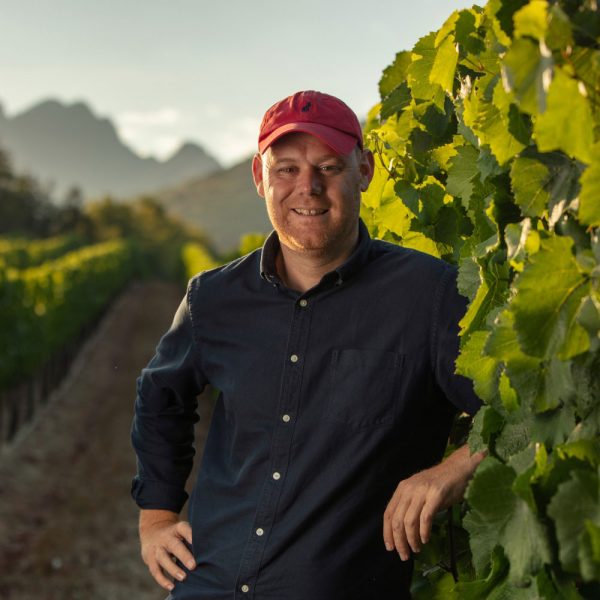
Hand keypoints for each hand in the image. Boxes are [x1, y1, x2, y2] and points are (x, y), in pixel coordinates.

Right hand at [139, 509, 195, 591]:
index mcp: (176, 529)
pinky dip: (162, 580)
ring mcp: (157, 549)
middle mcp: (166, 538)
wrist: (152, 531)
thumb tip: (211, 550)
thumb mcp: (182, 530)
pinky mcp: (150, 560)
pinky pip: (155, 571)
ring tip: (183, 578)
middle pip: (174, 545)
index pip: (183, 529)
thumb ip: (192, 538)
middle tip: (193, 566)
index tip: (199, 542)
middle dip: (184, 556)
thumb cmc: (175, 534)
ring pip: (163, 559)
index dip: (190, 534)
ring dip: (173, 569)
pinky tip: (171, 586)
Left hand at [383, 445, 484, 560]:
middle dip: (399, 541)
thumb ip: (409, 506)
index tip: (390, 548)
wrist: (457, 469)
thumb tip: (400, 531)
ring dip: (411, 540)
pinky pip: (425, 518)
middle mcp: (409, 489)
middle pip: (397, 520)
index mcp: (402, 489)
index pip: (388, 514)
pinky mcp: (436, 495)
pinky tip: (426, 540)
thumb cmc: (438, 484)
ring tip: (416, 549)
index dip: (387, 533)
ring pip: (409, 522)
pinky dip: (424, 532)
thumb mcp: (418, 492)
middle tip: (404, 555)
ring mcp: (422, 491)